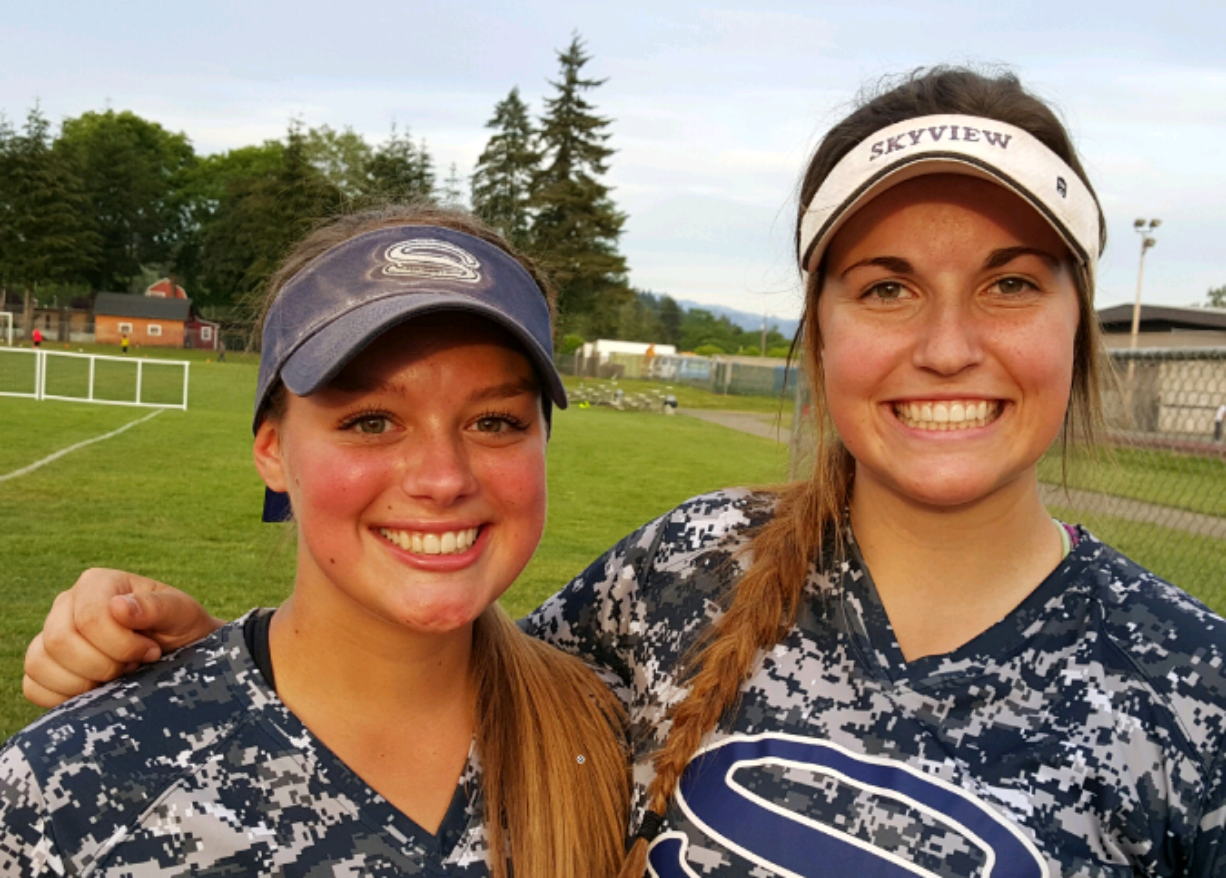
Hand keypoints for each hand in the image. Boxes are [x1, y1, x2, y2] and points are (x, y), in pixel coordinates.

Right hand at [22, 569, 224, 708]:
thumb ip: (157, 607)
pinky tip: (96, 691)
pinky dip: (62, 697)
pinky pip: (33, 686)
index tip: (151, 651)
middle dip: (104, 665)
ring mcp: (51, 634)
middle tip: (134, 666)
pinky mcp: (45, 665)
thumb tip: (118, 607)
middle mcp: (67, 604)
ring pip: (40, 663)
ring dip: (84, 682)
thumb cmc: (182, 629)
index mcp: (98, 583)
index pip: (89, 618)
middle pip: (60, 641)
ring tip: (117, 676)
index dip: (122, 645)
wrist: (180, 654)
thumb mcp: (182, 614)